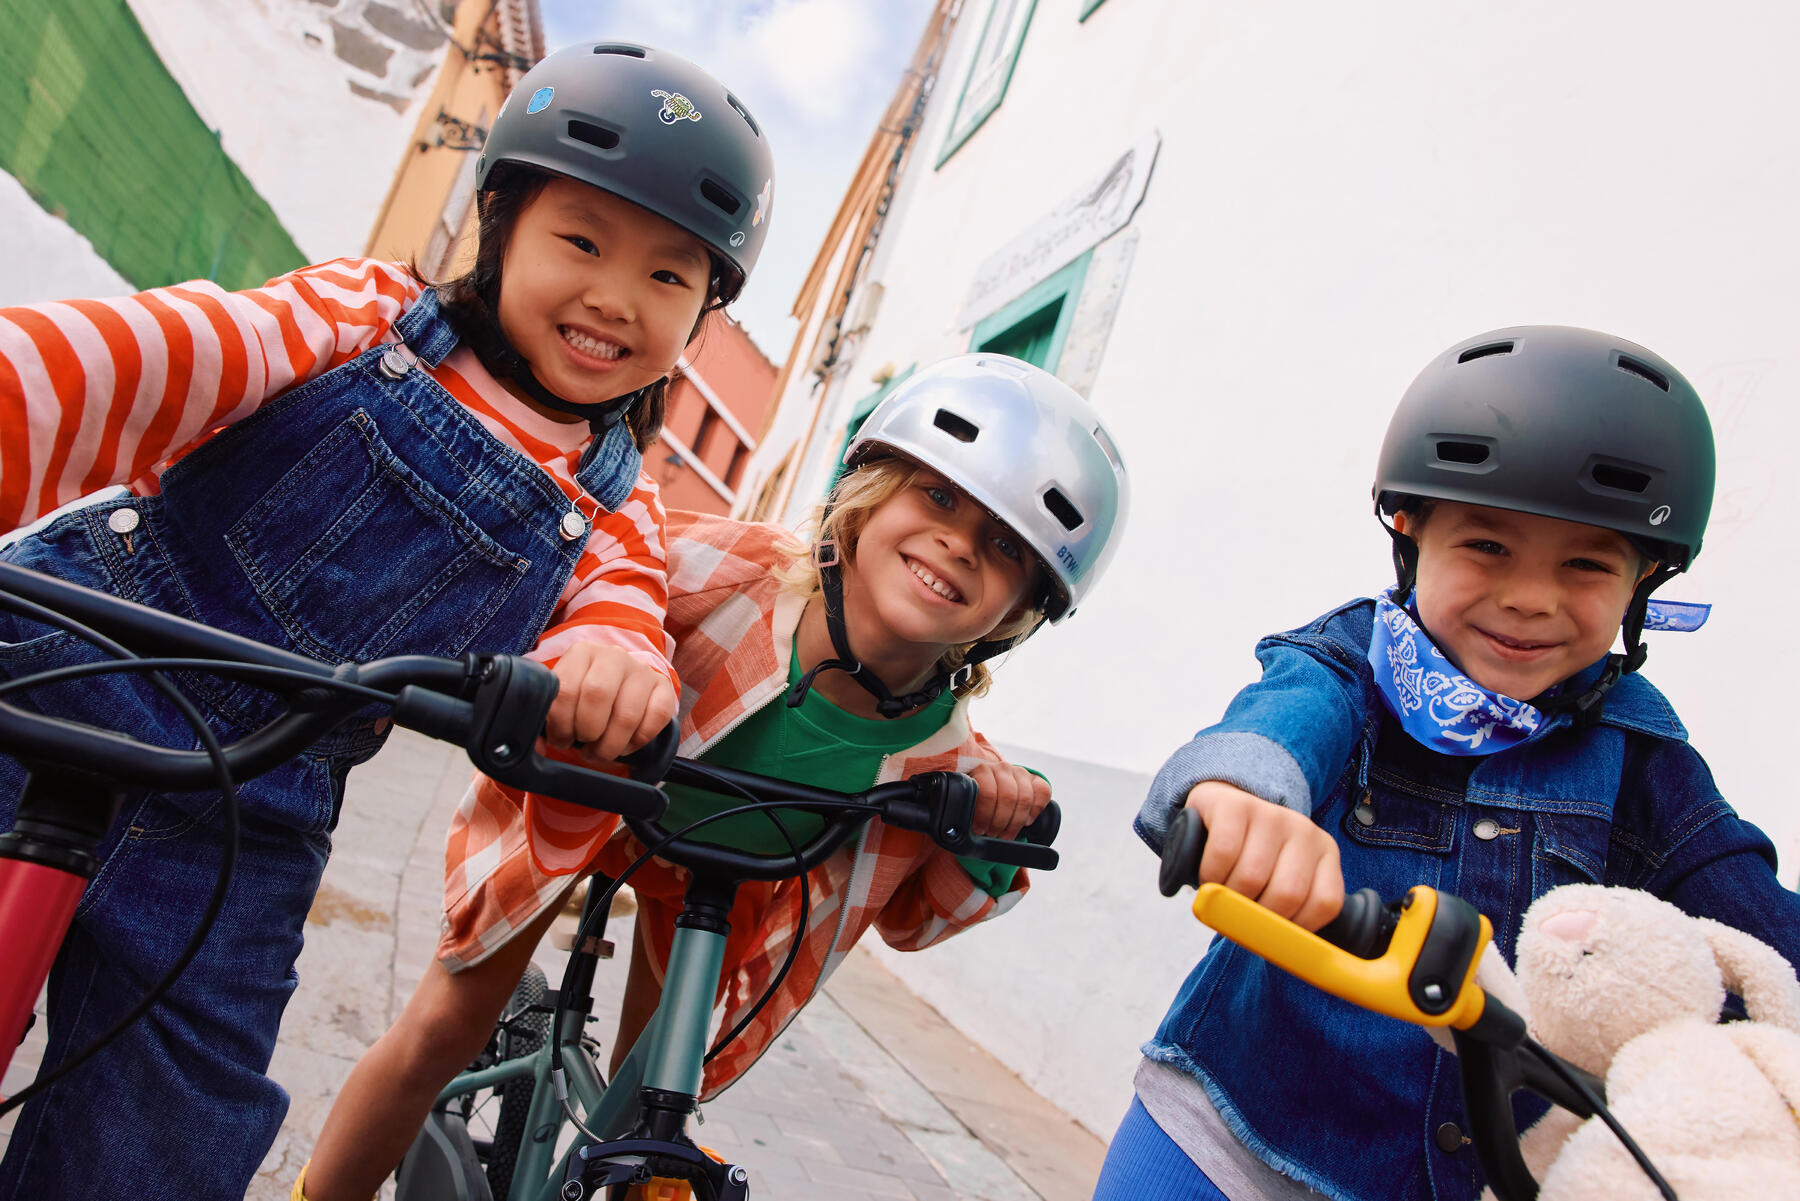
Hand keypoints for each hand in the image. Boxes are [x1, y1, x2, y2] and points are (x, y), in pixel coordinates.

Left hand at [543, 642, 676, 762]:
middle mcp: (613, 655)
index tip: (561, 739)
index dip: (560, 724)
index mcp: (582, 653)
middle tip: (583, 745)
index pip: (565, 690)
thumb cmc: (584, 698)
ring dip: (610, 745)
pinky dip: (637, 742)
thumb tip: (536, 745)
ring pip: (626, 715)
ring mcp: (641, 670)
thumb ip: (544, 718)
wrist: (621, 686)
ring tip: (601, 751)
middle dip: (586, 732)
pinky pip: (656, 719)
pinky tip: (626, 744)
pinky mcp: (663, 687)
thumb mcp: (562, 700)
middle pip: (597, 696)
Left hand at [967, 761, 1050, 840]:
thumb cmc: (978, 798)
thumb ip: (967, 808)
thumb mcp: (969, 800)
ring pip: (1025, 798)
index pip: (988, 793)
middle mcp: (1003, 768)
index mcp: (983, 770)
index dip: (985, 815)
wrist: (993, 785)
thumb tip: (962, 830)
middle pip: (1008, 797)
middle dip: (1001, 822)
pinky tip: (1027, 821)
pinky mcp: (1035, 779)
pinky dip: (1036, 810)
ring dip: (1016, 822)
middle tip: (995, 835)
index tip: (980, 830)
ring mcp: (1020, 772)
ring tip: (1008, 834)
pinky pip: (1043, 793)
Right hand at [1184, 780, 1343, 930]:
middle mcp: (1304, 830)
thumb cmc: (1251, 855)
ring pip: (1252, 877)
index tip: (1272, 934)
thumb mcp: (1281, 876)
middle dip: (1257, 917)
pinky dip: (1210, 875)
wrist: (1223, 804)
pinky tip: (1209, 877)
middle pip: (1287, 894)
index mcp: (1324, 852)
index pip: (1325, 903)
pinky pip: (1223, 853)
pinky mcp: (1235, 806)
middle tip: (1240, 917)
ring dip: (1228, 898)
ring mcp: (1271, 814)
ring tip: (1221, 896)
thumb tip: (1289, 955)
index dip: (1296, 928)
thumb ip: (1292, 909)